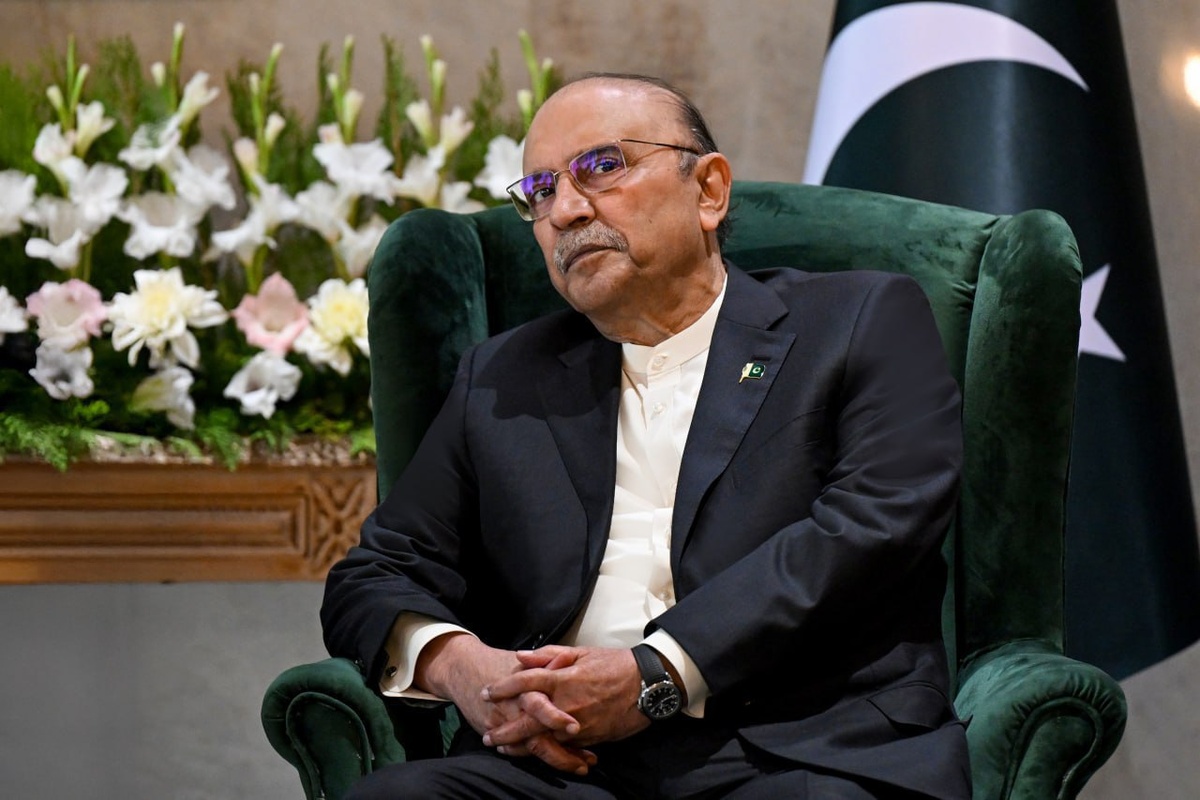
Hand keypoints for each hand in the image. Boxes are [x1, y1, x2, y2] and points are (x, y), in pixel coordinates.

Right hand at [415, 633, 596, 774]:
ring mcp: (506, 723)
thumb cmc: (502, 664)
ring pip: (532, 747)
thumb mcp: (527, 658)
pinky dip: (537, 757)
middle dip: (561, 751)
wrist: (465, 669)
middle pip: (537, 734)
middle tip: (586, 762)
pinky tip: (560, 761)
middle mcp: (515, 707)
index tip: (576, 728)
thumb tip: (567, 660)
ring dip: (558, 758)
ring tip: (581, 766)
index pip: (540, 704)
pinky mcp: (497, 732)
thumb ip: (549, 658)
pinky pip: (520, 750)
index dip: (556, 718)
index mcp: (525, 685)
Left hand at [481, 645, 649, 748]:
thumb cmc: (614, 664)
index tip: (486, 692)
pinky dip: (546, 751)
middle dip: (505, 729)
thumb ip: (548, 655)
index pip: (524, 682)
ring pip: (542, 739)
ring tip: (504, 748)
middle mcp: (566, 703)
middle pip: (527, 719)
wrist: (647, 685)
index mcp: (563, 678)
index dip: (502, 687)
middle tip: (488, 734)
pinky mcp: (589, 738)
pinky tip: (533, 753)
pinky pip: (563, 747)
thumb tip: (520, 656)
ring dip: (520, 745)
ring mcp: (577, 724)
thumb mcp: (581, 652)